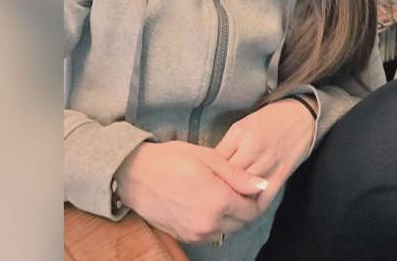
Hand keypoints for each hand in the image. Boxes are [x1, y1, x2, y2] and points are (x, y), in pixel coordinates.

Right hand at [113, 141, 268, 243]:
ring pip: (226, 230)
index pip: (252, 209)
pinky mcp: (184, 237)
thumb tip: (262, 186)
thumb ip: (238, 176)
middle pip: (241, 223)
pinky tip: (204, 204)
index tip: (249, 187)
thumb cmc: (170, 160)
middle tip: (235, 189)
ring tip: (218, 195)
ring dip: (229, 217)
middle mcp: (209, 223)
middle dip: (243, 207)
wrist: (133, 175)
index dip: (255, 198)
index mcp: (218, 201)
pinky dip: (213, 223)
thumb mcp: (208, 158)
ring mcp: (195, 233)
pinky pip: (209, 234)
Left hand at [215, 97, 315, 214]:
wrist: (301, 116)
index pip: (215, 161)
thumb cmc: (268, 120)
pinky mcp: (281, 175)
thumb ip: (226, 147)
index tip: (199, 184)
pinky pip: (263, 198)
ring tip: (222, 208)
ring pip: (243, 190)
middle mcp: (252, 149)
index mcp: (238, 134)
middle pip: (227, 177)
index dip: (205, 175)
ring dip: (232, 201)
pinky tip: (244, 211)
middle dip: (216, 189)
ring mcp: (267, 163)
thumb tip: (210, 169)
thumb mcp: (241, 126)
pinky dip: (252, 207)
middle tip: (208, 200)